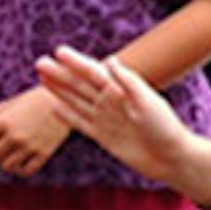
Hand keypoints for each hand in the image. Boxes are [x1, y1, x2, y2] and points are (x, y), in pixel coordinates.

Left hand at [0, 86, 69, 176]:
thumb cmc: (37, 99)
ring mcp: (30, 147)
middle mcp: (14, 136)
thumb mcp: (13, 102)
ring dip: (5, 162)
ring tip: (10, 155)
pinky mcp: (44, 154)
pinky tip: (23, 161)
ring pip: (6, 166)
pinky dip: (21, 169)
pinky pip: (26, 171)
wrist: (66, 101)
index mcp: (4, 121)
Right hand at [35, 47, 207, 185]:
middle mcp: (110, 102)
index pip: (94, 72)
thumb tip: (111, 61)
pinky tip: (54, 108)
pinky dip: (67, 115)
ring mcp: (105, 119)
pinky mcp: (103, 136)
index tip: (59, 52)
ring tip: (42, 78)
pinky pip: (80, 123)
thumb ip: (128, 82)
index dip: (76, 62)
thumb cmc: (164, 127)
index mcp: (120, 90)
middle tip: (40, 63)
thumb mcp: (148, 102)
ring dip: (60, 90)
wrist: (171, 158)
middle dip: (60, 74)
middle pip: (80, 85)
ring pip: (76, 101)